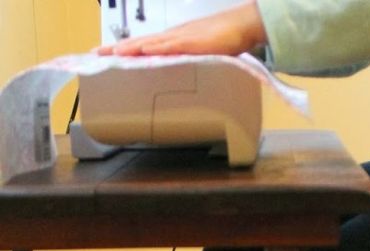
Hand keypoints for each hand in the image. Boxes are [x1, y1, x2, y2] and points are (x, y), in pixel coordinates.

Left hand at [97, 2, 265, 56]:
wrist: (242, 26)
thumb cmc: (227, 39)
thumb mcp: (204, 55)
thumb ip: (192, 63)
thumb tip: (183, 76)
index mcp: (174, 41)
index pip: (145, 45)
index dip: (126, 49)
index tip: (107, 54)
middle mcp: (172, 37)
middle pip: (140, 43)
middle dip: (117, 48)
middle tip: (96, 53)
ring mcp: (180, 38)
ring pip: (149, 43)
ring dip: (129, 48)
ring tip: (111, 53)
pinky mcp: (191, 42)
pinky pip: (169, 46)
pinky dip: (154, 49)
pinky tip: (141, 51)